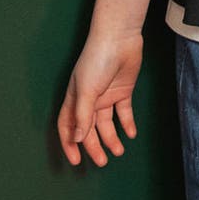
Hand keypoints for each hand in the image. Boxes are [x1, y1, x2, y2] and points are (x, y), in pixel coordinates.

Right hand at [57, 31, 143, 166]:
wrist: (118, 38)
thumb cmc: (96, 60)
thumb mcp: (86, 90)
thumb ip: (82, 116)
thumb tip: (77, 138)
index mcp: (75, 98)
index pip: (68, 125)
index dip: (69, 143)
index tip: (76, 161)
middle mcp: (89, 99)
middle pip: (89, 129)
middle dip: (94, 146)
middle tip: (102, 162)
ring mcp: (106, 96)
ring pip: (107, 124)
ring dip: (112, 138)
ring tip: (119, 151)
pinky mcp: (122, 92)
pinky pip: (124, 113)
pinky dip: (127, 124)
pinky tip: (130, 135)